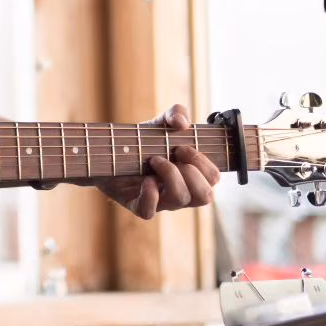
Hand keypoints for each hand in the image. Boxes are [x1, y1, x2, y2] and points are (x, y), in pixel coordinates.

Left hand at [96, 104, 218, 220]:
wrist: (111, 151)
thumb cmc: (144, 141)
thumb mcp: (160, 123)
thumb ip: (176, 114)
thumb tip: (182, 124)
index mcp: (192, 175)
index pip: (213, 178)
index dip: (203, 163)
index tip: (182, 147)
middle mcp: (181, 191)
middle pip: (205, 196)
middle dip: (191, 171)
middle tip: (173, 154)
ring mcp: (161, 202)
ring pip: (180, 200)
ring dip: (170, 174)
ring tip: (153, 160)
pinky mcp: (138, 206)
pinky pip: (149, 211)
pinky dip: (149, 194)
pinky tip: (144, 179)